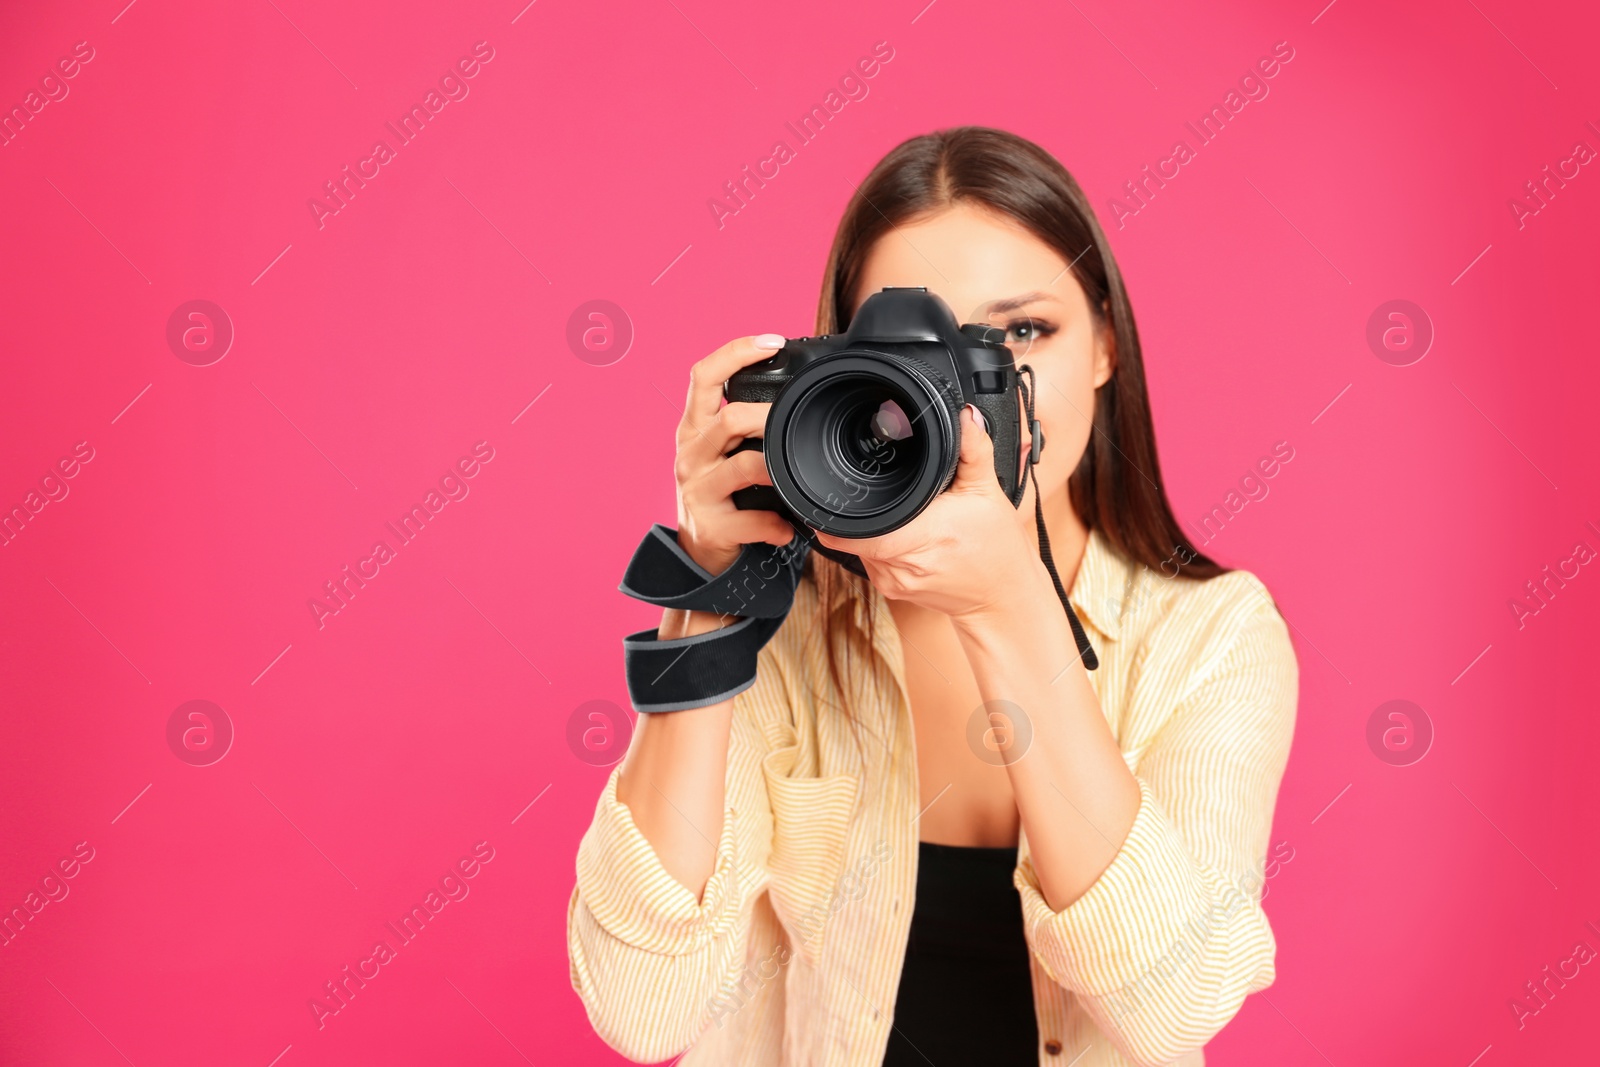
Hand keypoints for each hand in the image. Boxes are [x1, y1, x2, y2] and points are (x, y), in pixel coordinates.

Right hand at [672, 334, 795, 576]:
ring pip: (743, 465)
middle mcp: (690, 453)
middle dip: (768, 416)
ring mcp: (697, 489)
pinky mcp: (709, 525)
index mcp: (694, 428)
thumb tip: (794, 390)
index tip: (773, 341)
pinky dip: (775, 524)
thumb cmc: (721, 493)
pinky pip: (751, 519)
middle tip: (794, 420)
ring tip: (795, 473)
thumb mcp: (722, 451)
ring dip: (777, 467)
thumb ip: (744, 423)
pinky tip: (786, 528)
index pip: (703, 375)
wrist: (699, 552)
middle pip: (728, 417)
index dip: (736, 352)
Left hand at [815, 405, 1045, 625]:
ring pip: (859, 545)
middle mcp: (896, 564)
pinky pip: (872, 559)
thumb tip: (966, 417)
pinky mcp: (892, 589)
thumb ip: (974, 450)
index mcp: (915, 538)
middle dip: (864, 509)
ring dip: (873, 527)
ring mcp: (891, 581)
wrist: (1003, 599)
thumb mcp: (988, 493)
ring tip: (903, 514)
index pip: (848, 529)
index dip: (838, 508)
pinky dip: (882, 543)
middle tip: (887, 493)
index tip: (843, 489)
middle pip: (852, 531)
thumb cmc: (998, 551)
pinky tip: (906, 533)